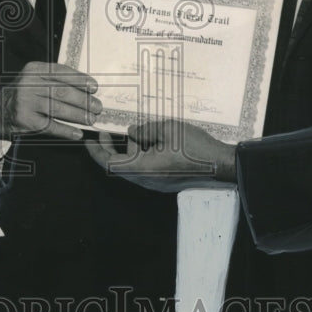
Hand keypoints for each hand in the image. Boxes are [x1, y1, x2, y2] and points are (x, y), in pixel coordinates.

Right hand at [0, 61, 100, 140]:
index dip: (80, 80)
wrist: (0, 110)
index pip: (61, 72)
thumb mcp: (36, 79)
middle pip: (62, 92)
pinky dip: (66, 131)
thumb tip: (86, 88)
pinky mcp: (25, 120)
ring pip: (58, 109)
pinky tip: (77, 133)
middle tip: (97, 107)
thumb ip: (56, 79)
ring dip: (78, 115)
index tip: (94, 87)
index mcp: (34, 69)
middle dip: (83, 100)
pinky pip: (50, 126)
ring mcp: (26, 102)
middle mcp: (28, 84)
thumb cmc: (25, 93)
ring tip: (91, 119)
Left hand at [85, 118, 236, 192]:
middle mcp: (146, 180)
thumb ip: (144, 129)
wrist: (221, 165)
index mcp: (143, 169)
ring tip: (141, 131)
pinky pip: (146, 168)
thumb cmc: (195, 147)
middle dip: (113, 148)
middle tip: (108, 131)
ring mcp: (156, 182)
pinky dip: (143, 154)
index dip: (96, 152)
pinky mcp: (165, 181)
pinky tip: (154, 139)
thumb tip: (132, 131)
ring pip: (133, 166)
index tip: (90, 139)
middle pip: (120, 166)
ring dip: (132, 149)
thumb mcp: (167, 129)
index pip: (109, 164)